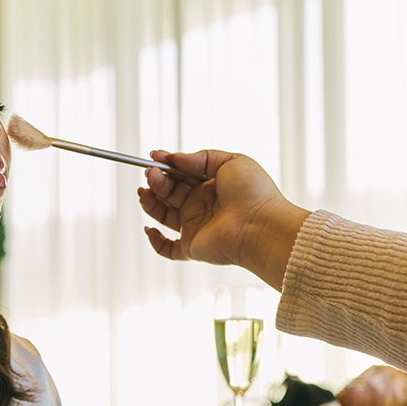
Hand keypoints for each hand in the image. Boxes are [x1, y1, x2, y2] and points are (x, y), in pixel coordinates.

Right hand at [137, 149, 309, 289]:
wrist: (261, 226)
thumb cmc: (255, 194)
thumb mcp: (231, 161)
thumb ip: (201, 158)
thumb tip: (175, 159)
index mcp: (211, 186)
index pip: (181, 174)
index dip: (166, 165)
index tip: (155, 157)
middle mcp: (201, 205)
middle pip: (169, 191)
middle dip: (157, 180)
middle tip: (150, 172)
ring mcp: (195, 226)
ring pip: (163, 215)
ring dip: (150, 202)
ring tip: (145, 190)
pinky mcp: (191, 246)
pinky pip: (167, 249)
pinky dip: (155, 240)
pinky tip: (150, 228)